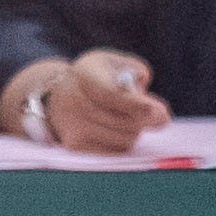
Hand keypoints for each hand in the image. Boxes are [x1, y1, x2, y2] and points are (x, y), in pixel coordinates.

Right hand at [0, 51, 171, 153]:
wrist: (57, 95)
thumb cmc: (97, 77)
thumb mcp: (115, 65)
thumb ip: (136, 75)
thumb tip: (152, 109)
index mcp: (86, 74)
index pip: (113, 94)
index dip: (136, 105)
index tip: (158, 112)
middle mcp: (73, 100)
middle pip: (126, 121)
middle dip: (145, 118)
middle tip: (155, 112)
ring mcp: (72, 125)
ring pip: (126, 138)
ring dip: (135, 130)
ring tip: (125, 116)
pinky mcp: (75, 145)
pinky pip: (116, 150)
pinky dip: (123, 141)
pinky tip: (113, 128)